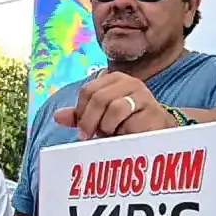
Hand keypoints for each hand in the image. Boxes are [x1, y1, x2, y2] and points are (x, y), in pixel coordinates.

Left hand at [54, 71, 176, 139]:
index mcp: (113, 80)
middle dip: (90, 120)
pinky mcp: (153, 111)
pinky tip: (125, 135)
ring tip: (111, 134)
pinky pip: (130, 121)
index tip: (82, 128)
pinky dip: (122, 132)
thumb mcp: (99, 119)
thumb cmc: (125, 124)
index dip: (81, 111)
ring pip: (114, 107)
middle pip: (98, 97)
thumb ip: (80, 116)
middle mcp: (129, 83)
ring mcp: (143, 95)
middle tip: (89, 136)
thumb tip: (57, 116)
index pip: (87, 90)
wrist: (157, 133)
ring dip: (107, 126)